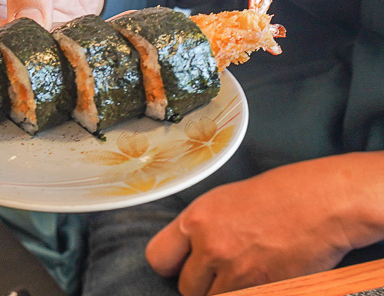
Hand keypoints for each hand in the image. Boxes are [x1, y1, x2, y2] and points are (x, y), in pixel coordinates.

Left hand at [145, 154, 383, 294]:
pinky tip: (262, 280)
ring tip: (245, 274)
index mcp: (196, 220)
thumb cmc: (279, 194)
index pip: (158, 257)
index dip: (171, 266)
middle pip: (187, 287)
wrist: (322, 203)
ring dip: (227, 291)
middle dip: (203, 284)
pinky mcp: (263, 288)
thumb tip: (189, 251)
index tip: (182, 266)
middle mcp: (211, 247)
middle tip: (223, 273)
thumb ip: (202, 228)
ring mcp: (237, 271)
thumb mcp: (225, 200)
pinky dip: (251, 294)